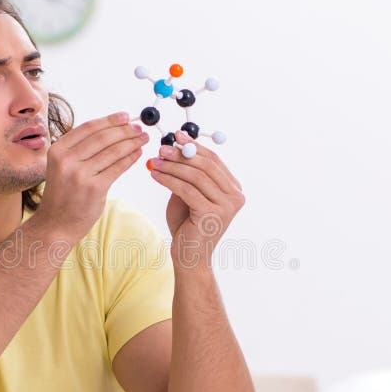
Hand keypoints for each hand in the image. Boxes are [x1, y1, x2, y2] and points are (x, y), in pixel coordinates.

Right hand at [32, 112, 148, 242]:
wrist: (56, 224)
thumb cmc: (63, 195)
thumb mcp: (61, 166)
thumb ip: (79, 149)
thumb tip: (109, 130)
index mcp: (58, 150)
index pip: (88, 128)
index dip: (109, 120)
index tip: (125, 116)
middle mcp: (67, 160)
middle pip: (103, 137)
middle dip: (125, 130)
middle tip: (139, 127)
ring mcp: (80, 174)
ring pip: (113, 151)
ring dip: (132, 142)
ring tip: (142, 138)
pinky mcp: (95, 188)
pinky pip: (118, 167)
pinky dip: (130, 158)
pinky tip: (137, 153)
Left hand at [148, 131, 244, 267]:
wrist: (190, 256)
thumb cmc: (187, 225)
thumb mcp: (188, 194)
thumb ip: (187, 174)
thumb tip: (175, 146)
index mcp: (234, 189)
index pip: (214, 160)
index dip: (194, 145)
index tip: (177, 135)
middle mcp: (235, 196)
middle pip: (206, 166)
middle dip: (182, 154)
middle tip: (161, 148)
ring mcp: (227, 206)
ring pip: (196, 176)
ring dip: (173, 166)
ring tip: (155, 161)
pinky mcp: (212, 214)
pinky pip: (187, 190)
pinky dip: (169, 180)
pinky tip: (155, 175)